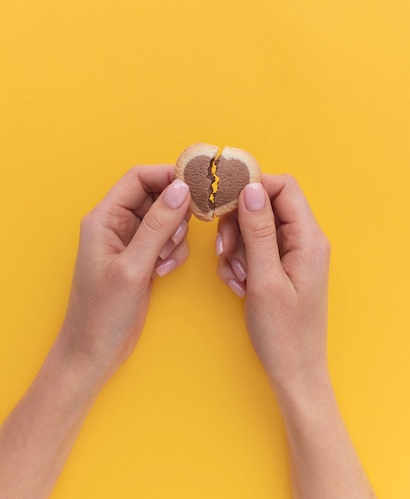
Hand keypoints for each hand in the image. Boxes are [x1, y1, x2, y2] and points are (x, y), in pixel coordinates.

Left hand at [57, 165, 190, 385]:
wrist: (95, 351)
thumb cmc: (102, 313)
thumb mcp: (133, 267)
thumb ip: (157, 226)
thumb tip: (181, 190)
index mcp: (104, 217)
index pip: (138, 178)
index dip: (167, 176)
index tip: (195, 186)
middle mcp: (116, 224)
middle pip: (156, 196)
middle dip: (175, 212)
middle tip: (183, 231)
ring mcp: (130, 241)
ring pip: (166, 218)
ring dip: (175, 235)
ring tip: (164, 260)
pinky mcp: (142, 258)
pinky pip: (167, 240)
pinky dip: (173, 252)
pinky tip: (163, 271)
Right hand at [216, 174, 330, 397]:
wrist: (293, 371)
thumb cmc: (283, 333)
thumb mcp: (264, 279)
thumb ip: (257, 231)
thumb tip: (251, 188)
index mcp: (309, 239)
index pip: (283, 188)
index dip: (252, 188)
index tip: (223, 203)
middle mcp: (305, 240)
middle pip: (265, 206)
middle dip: (238, 225)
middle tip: (225, 251)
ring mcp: (293, 254)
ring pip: (255, 228)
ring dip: (237, 247)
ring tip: (236, 276)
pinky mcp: (282, 266)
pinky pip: (255, 248)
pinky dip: (240, 262)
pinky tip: (239, 285)